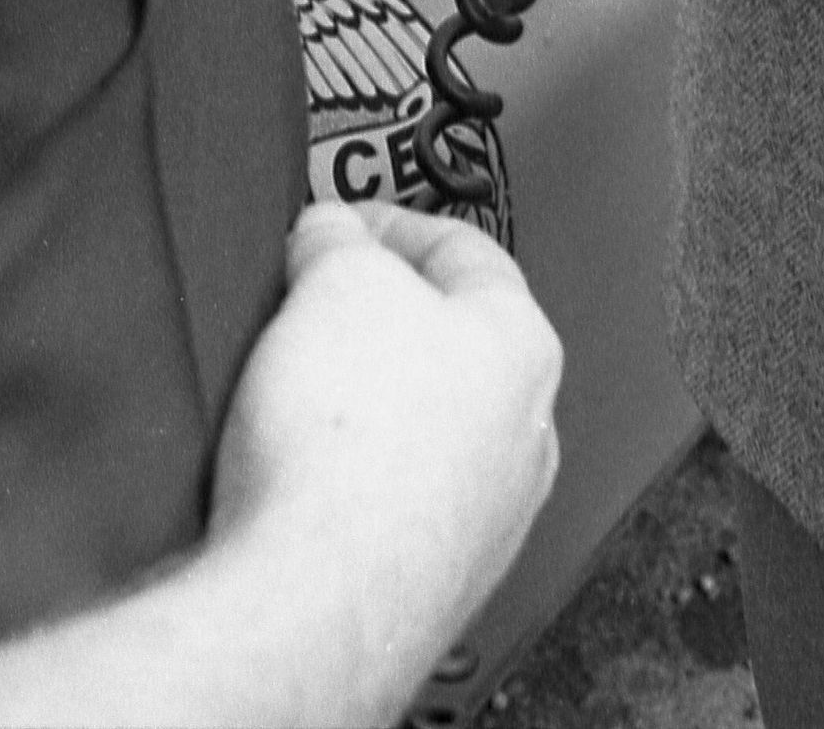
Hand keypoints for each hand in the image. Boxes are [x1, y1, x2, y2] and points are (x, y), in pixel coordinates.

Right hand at [206, 203, 561, 689]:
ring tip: (297, 402)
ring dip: (365, 408)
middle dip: (376, 319)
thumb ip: (339, 236)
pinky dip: (350, 485)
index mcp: (526, 345)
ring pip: (422, 430)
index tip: (343, 227)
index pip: (463, 250)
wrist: (313, 601)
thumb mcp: (334, 276)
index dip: (388, 223)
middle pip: (446, 344)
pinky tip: (302, 482)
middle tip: (313, 308)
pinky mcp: (433, 580)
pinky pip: (391, 503)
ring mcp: (485, 517)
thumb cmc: (346, 451)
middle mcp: (525, 434)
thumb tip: (331, 234)